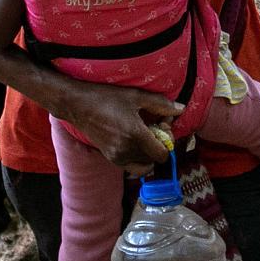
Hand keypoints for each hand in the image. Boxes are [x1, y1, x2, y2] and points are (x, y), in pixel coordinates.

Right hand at [58, 80, 183, 175]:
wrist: (77, 105)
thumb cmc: (106, 97)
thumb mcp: (136, 96)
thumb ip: (161, 104)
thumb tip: (181, 109)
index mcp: (135, 135)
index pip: (162, 154)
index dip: (166, 142)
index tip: (161, 126)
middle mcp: (126, 150)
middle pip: (154, 159)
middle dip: (158, 146)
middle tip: (153, 127)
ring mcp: (117, 157)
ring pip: (143, 164)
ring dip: (147, 153)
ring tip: (142, 134)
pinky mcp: (110, 158)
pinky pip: (131, 164)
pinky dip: (137, 156)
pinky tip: (131, 138)